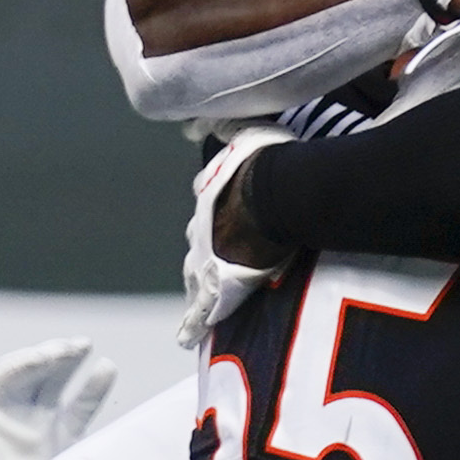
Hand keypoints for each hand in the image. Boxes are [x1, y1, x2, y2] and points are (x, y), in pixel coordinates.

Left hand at [180, 127, 290, 346]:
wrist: (272, 191)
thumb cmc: (265, 162)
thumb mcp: (243, 135)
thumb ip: (223, 128)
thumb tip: (198, 121)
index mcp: (210, 194)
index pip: (206, 212)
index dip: (212, 221)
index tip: (217, 228)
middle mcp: (203, 227)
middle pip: (197, 248)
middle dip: (200, 261)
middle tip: (204, 275)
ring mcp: (209, 257)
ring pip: (196, 281)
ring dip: (195, 294)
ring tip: (192, 315)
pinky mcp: (220, 284)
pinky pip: (203, 309)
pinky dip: (194, 323)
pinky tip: (187, 338)